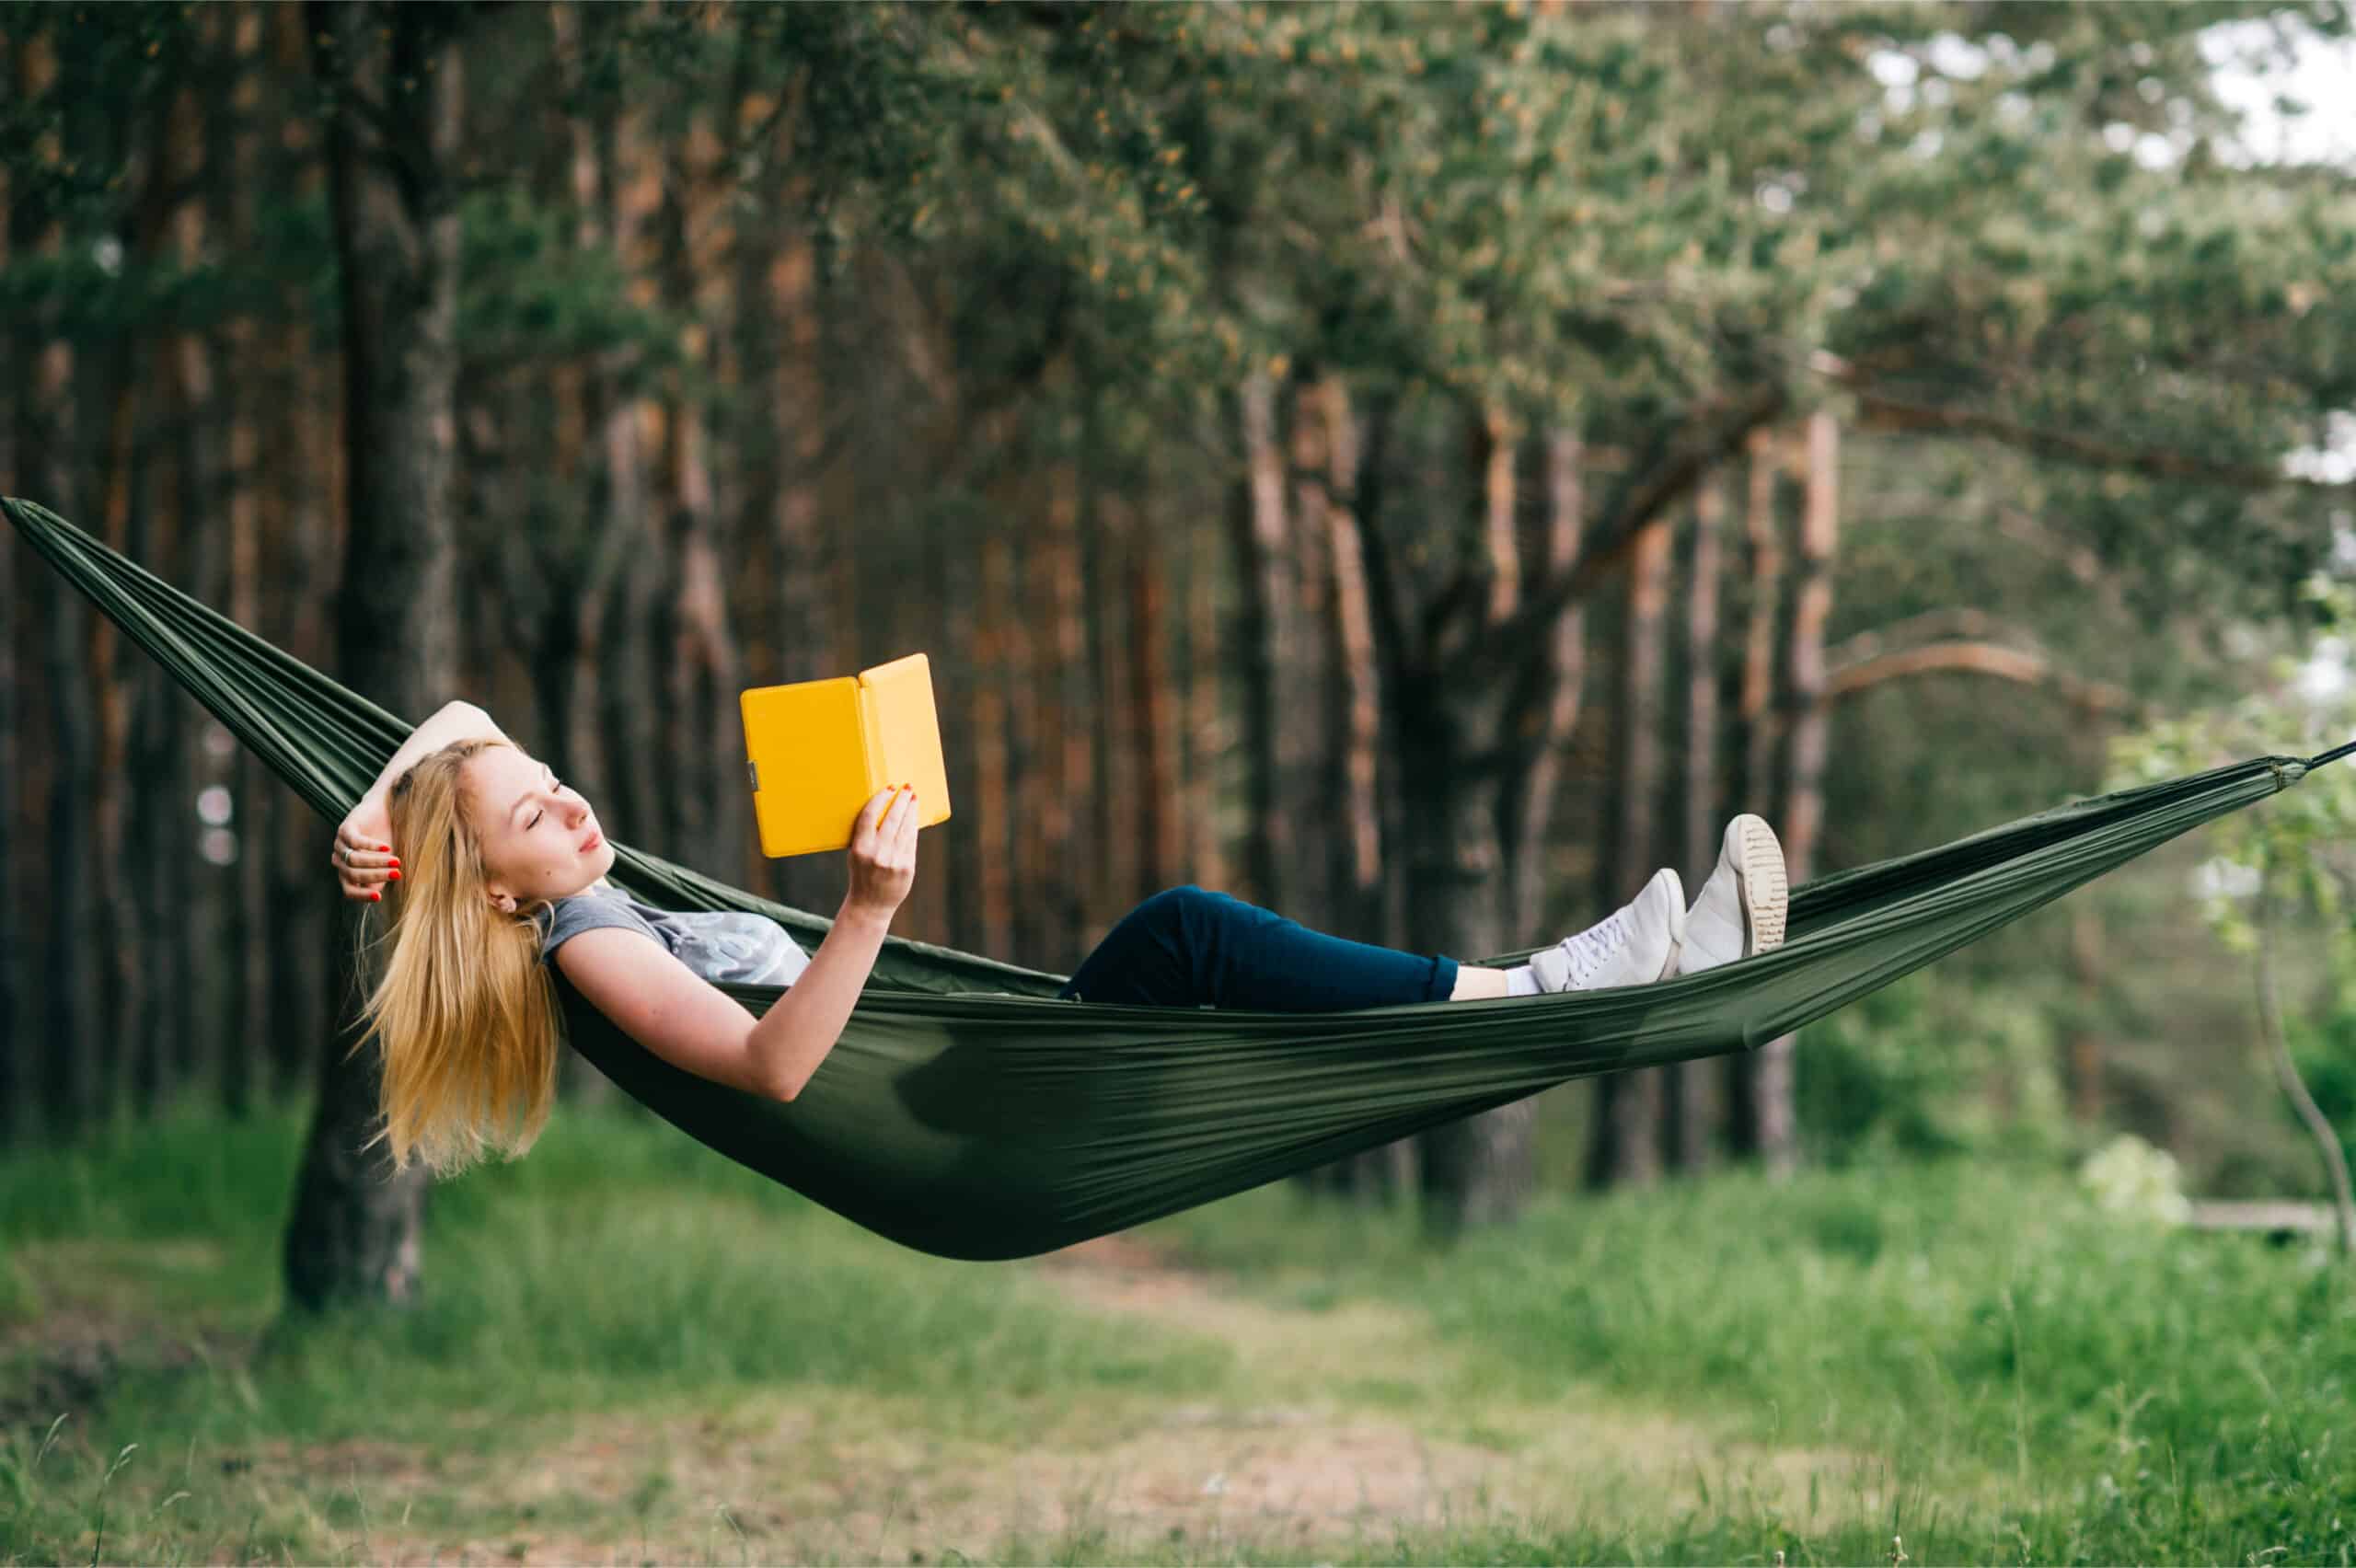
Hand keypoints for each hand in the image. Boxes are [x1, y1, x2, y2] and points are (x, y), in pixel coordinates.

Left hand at [334, 795, 399, 903]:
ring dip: (377, 862)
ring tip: (396, 861)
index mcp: (347, 872)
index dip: (362, 895)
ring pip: (354, 860)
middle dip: (376, 876)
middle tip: (397, 874)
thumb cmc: (384, 839)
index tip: (379, 897)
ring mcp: (340, 844)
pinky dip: (371, 846)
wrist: (383, 811)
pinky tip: (386, 847)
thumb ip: (378, 878)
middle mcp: (340, 860)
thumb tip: (375, 892)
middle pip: (353, 874)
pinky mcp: (345, 829)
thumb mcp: (384, 862)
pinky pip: (355, 842)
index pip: (348, 890)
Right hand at [843, 785, 918, 921]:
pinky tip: (914, 817)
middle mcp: (877, 853)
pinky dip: (913, 827)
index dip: (880, 799)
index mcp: (860, 848)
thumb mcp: (855, 854)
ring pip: (905, 828)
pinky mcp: (907, 867)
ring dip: (910, 810)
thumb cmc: (861, 875)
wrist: (870, 905)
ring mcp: (894, 860)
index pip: (870, 816)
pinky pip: (911, 841)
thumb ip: (866, 835)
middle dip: (900, 800)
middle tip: (907, 787)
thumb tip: (883, 809)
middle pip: (892, 819)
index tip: (889, 788)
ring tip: (913, 798)